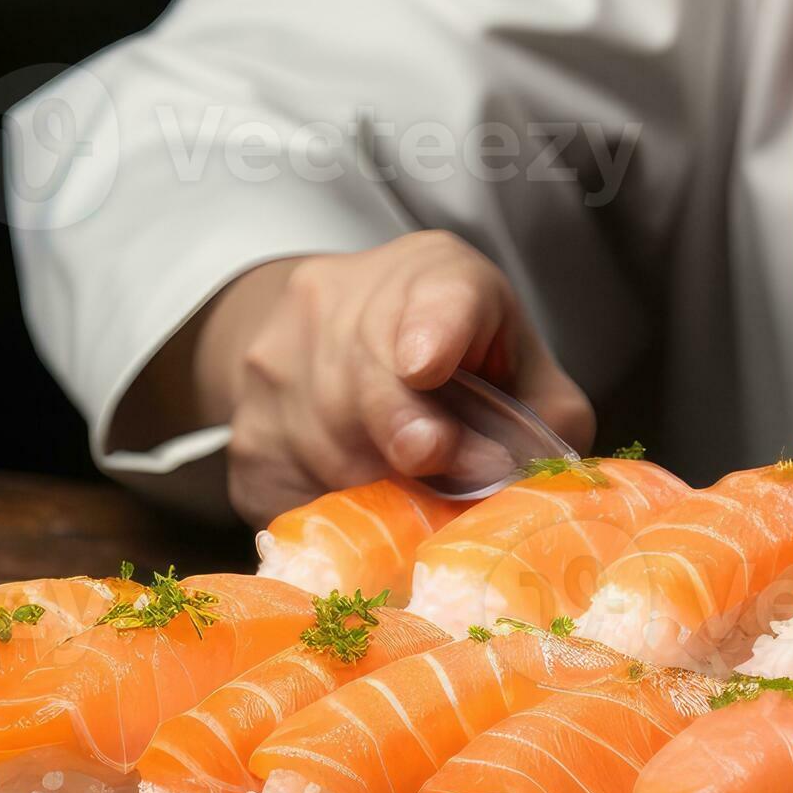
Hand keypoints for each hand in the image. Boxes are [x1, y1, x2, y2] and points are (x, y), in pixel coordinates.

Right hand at [153, 231, 593, 526]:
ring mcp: (276, 367)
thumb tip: (538, 483)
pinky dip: (330, 516)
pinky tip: (358, 506)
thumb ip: (546, 417)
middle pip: (370, 381)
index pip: (437, 295)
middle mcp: (340, 303)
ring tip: (410, 496)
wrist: (334, 344)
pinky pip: (289, 496)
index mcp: (434, 276)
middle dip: (406, 434)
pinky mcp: (246, 437)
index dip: (432, 330)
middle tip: (437, 464)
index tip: (426, 363)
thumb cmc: (459, 364)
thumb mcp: (519, 367)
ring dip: (377, 489)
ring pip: (327, 449)